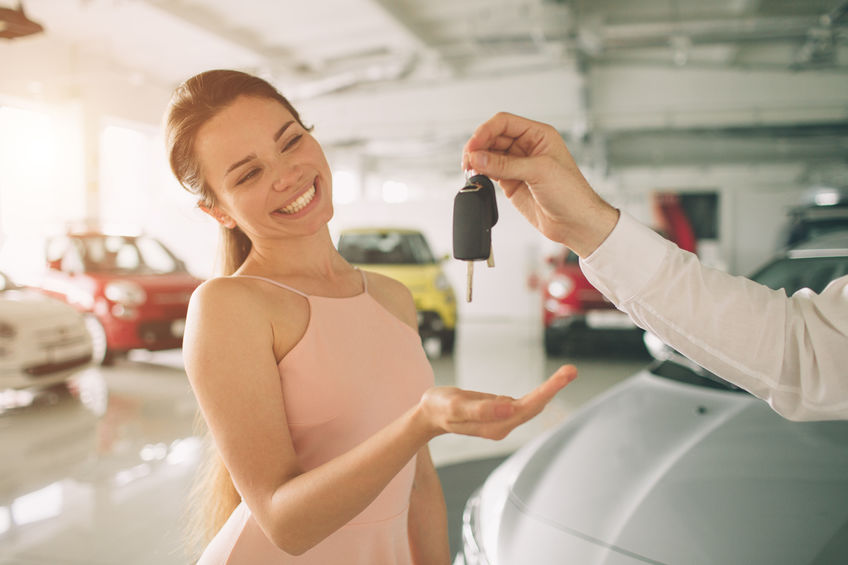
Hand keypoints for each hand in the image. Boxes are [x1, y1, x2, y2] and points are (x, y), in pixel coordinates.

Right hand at [416, 365, 576, 439]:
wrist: (431, 413)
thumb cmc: (441, 407)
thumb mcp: (456, 406)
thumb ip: (482, 409)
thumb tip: (509, 408)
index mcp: (496, 426)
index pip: (527, 408)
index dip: (546, 392)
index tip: (562, 377)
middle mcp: (503, 425)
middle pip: (535, 406)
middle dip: (554, 388)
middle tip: (572, 370)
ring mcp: (504, 419)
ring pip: (533, 404)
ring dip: (551, 389)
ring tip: (568, 372)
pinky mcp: (502, 412)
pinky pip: (525, 402)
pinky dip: (540, 392)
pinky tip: (552, 385)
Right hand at [462, 112, 618, 256]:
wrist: (575, 223)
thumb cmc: (571, 194)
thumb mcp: (539, 172)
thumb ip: (506, 165)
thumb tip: (478, 158)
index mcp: (539, 135)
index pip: (504, 123)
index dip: (486, 131)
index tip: (474, 146)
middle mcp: (527, 147)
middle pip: (493, 137)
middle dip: (478, 146)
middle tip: (468, 160)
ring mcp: (518, 165)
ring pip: (488, 155)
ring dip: (477, 160)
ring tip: (470, 170)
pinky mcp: (511, 182)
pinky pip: (490, 172)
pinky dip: (480, 173)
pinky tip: (476, 177)